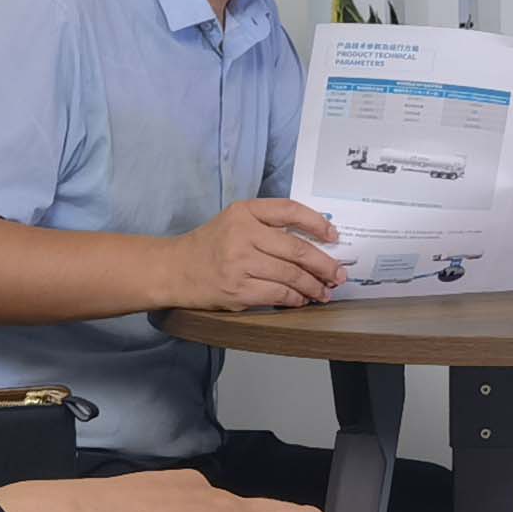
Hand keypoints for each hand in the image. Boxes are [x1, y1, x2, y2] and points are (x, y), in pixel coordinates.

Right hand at [165, 199, 347, 309]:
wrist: (173, 270)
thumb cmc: (209, 246)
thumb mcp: (235, 222)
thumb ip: (268, 226)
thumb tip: (315, 242)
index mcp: (244, 212)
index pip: (290, 211)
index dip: (317, 223)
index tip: (334, 236)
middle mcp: (243, 234)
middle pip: (297, 248)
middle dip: (324, 264)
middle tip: (339, 275)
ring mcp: (240, 263)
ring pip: (291, 275)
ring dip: (313, 286)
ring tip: (324, 292)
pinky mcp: (237, 290)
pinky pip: (277, 295)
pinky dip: (295, 299)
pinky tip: (302, 300)